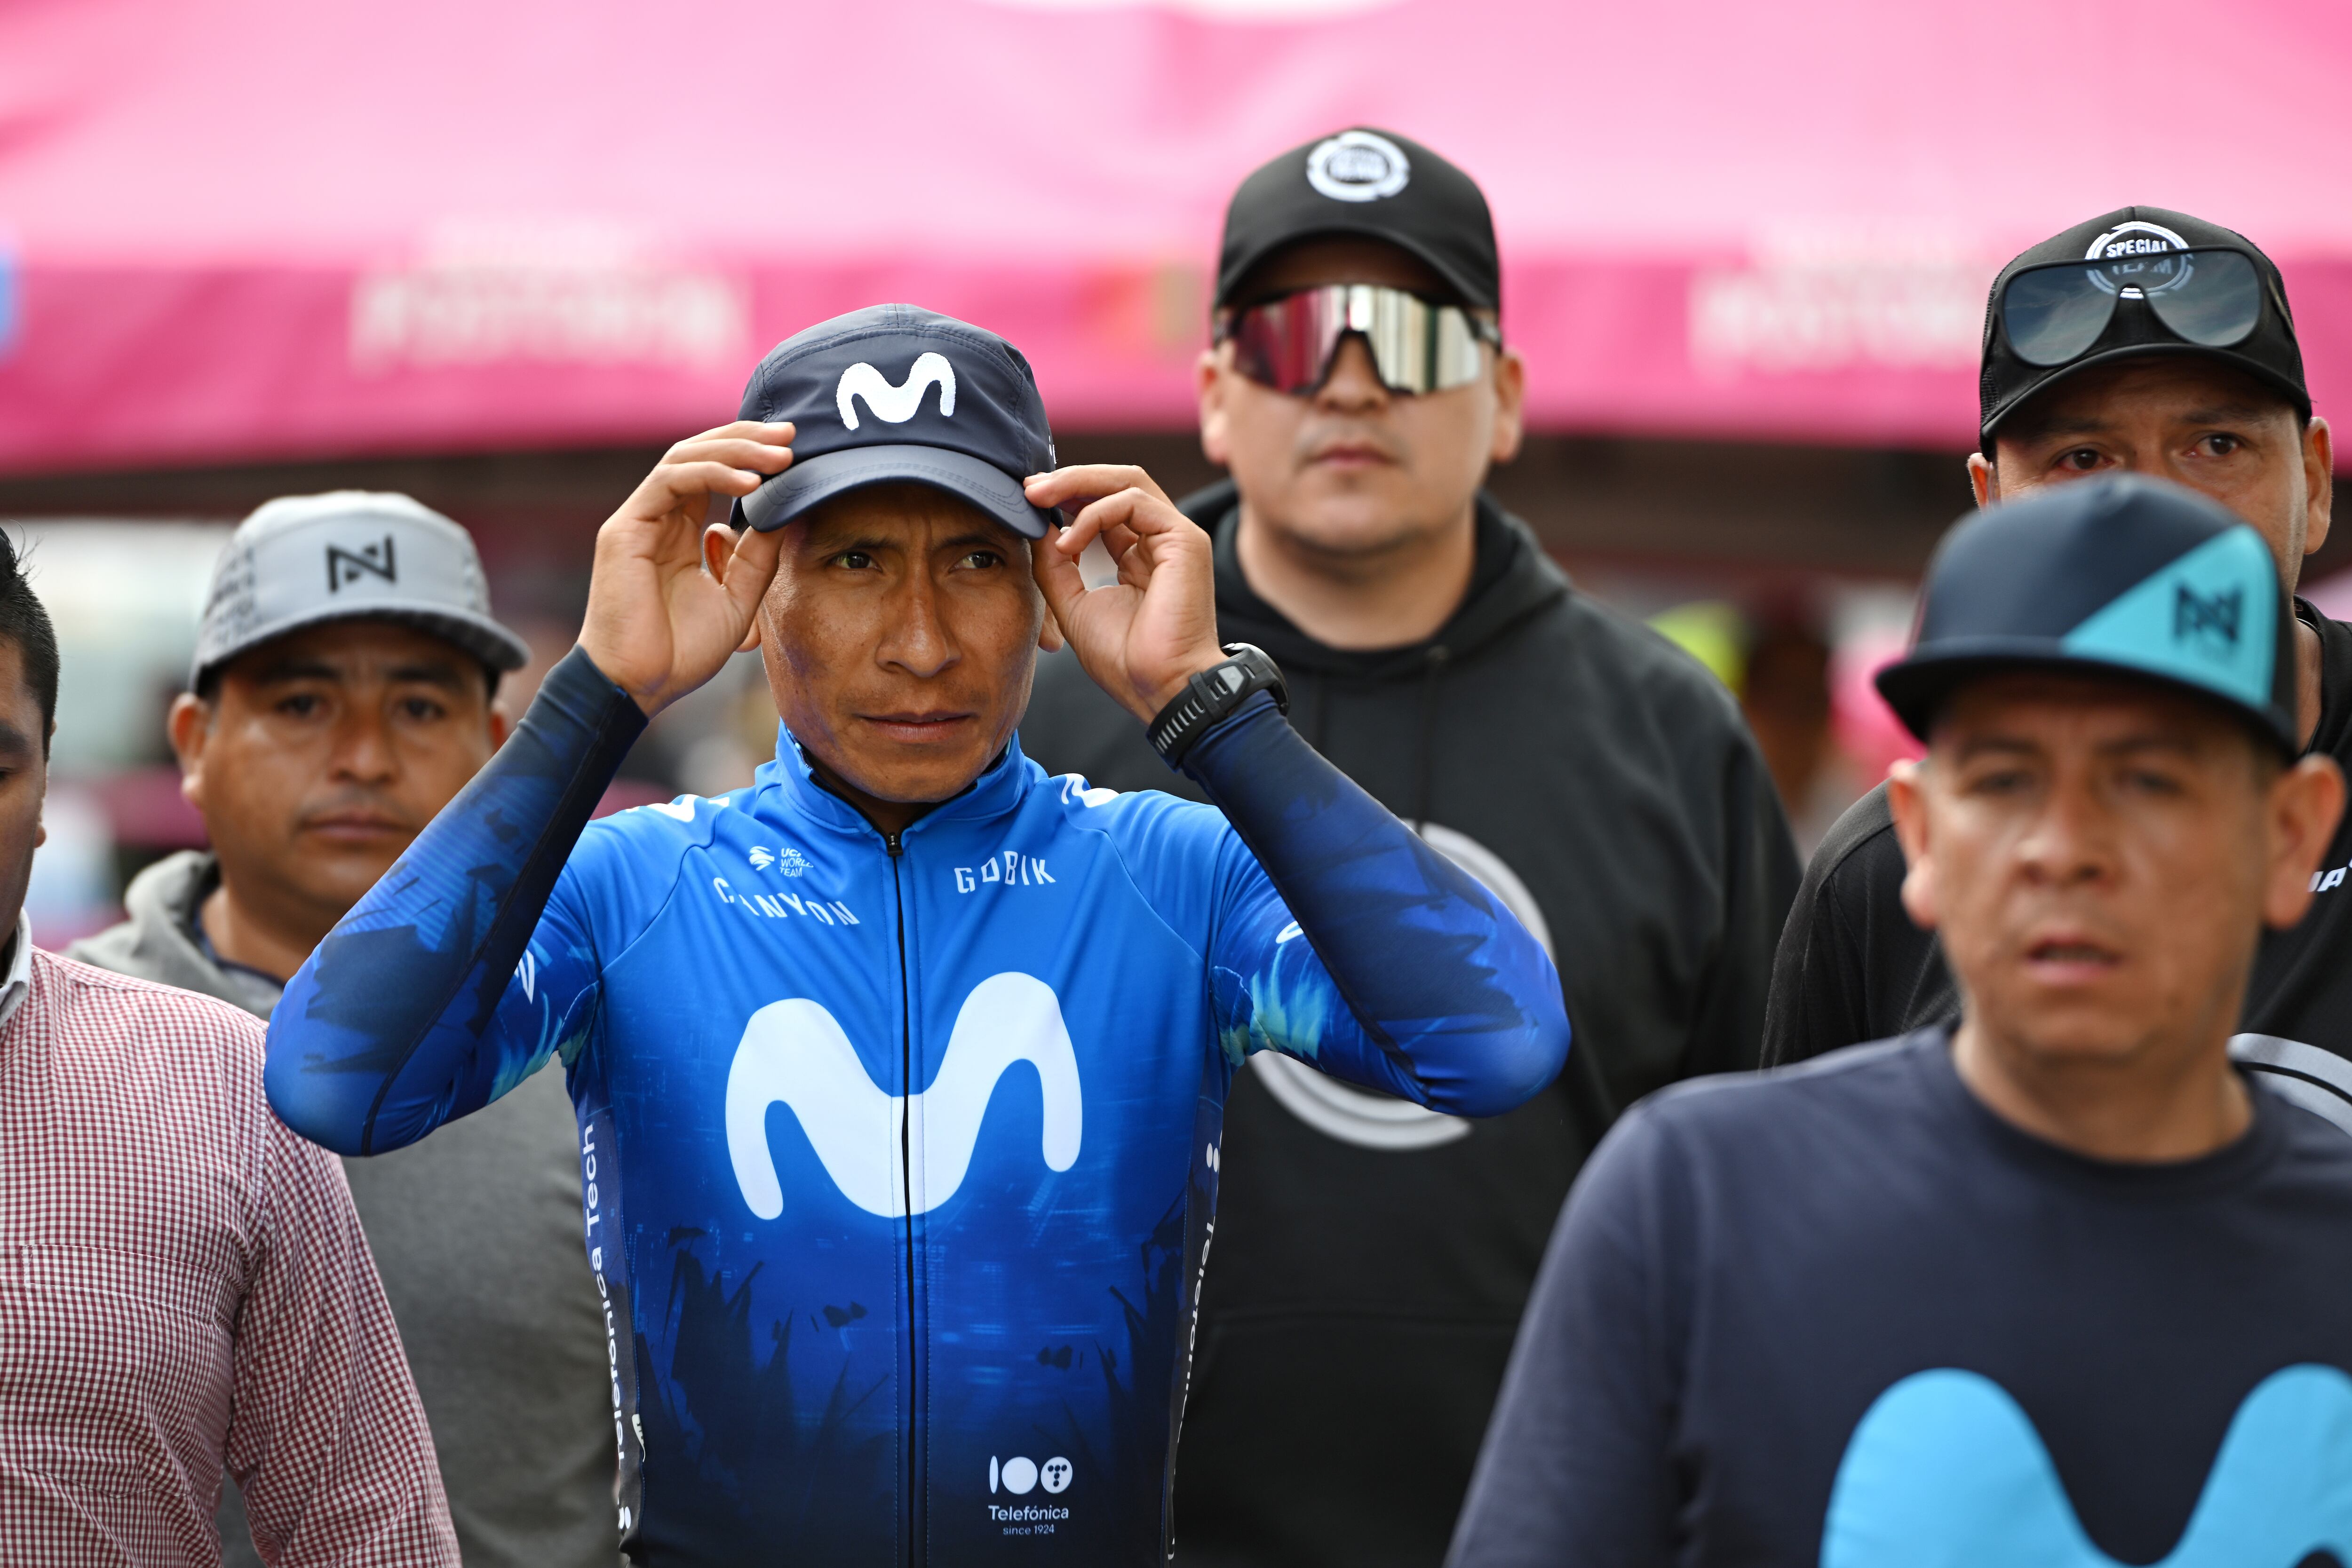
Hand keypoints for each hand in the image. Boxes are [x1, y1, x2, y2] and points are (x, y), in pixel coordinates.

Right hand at [577, 422, 794, 715]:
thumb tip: (787, 512)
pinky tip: (750, 482)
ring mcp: (639, 520)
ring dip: (736, 451)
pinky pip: (670, 482)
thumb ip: (757, 556)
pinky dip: (712, 474)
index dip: (751, 457)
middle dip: (747, 440)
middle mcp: (658, 519)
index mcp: (680, 533)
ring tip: (779, 456)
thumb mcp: (737, 598)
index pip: (713, 475)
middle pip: (700, 455)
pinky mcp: (625, 529)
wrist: (638, 686)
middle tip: (791, 436)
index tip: (795, 452)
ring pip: (685, 458)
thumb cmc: (680, 652)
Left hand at [1026, 465, 1226, 724]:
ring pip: (1127, 481)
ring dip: (1077, 484)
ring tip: (1039, 497)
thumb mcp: (1074, 605)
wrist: (1161, 688)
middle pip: (1116, 484)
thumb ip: (1056, 565)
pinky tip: (1068, 541)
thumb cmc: (1125, 660)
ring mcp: (1175, 537)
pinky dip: (1094, 514)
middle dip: (1068, 480)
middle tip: (1029, 487)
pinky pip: (1134, 502)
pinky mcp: (1184, 539)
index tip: (1028, 501)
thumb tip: (1037, 527)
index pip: (1104, 507)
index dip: (1066, 497)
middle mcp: (1159, 541)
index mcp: (1139, 556)